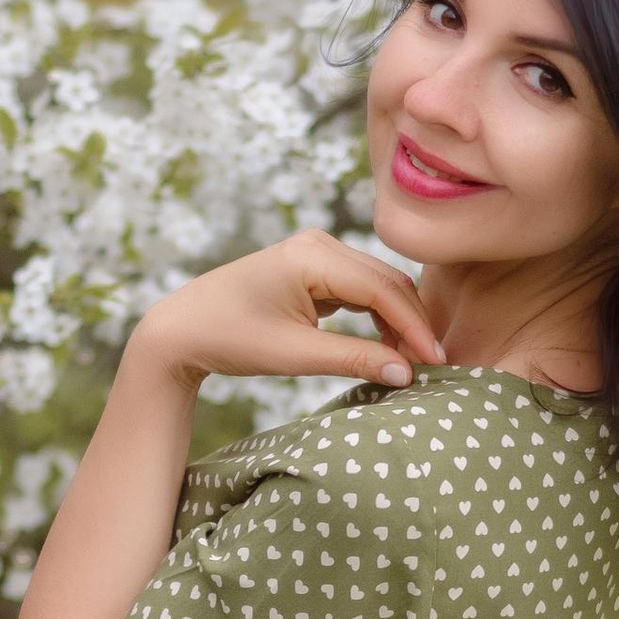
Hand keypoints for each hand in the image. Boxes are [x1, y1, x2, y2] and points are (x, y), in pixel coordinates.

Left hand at [128, 235, 445, 391]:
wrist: (183, 328)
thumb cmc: (231, 338)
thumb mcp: (294, 354)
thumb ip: (354, 360)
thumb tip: (406, 374)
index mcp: (313, 255)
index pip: (383, 290)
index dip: (415, 327)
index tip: (436, 362)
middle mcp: (319, 244)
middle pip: (387, 282)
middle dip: (413, 323)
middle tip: (434, 365)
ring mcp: (316, 253)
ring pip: (377, 285)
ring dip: (397, 321)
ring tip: (411, 361)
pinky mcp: (313, 268)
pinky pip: (359, 289)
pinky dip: (377, 316)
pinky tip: (387, 346)